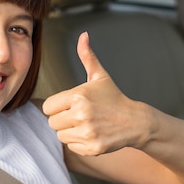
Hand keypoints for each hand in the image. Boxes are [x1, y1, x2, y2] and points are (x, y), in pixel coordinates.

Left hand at [42, 32, 144, 155]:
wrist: (135, 121)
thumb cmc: (113, 98)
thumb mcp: (100, 76)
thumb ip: (87, 57)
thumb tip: (83, 35)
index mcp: (78, 96)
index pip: (47, 107)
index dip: (57, 106)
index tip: (71, 105)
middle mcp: (81, 114)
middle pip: (52, 122)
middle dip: (63, 119)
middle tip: (80, 115)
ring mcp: (87, 132)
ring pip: (61, 135)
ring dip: (70, 131)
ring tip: (87, 124)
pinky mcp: (92, 147)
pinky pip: (71, 147)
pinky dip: (79, 143)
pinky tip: (92, 134)